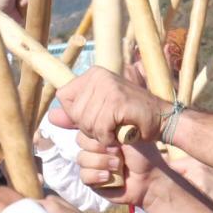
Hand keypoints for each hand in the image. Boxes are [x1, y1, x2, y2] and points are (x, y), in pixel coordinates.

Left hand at [51, 68, 170, 146]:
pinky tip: (121, 133)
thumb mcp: (99, 114)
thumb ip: (75, 116)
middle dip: (90, 128)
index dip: (77, 115)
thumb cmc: (131, 118)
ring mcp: (108, 86)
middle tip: (111, 125)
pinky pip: (99, 129)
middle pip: (74, 113)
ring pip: (86, 122)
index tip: (98, 117)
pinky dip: (108, 138)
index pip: (64, 96)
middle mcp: (98, 75)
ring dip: (101, 134)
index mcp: (92, 74)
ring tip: (117, 128)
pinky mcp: (116, 101)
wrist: (162, 120)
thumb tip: (51, 117)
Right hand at [76, 132, 162, 205]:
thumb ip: (110, 127)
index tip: (115, 140)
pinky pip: (84, 176)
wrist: (149, 179)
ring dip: (101, 162)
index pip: (86, 127)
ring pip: (81, 159)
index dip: (97, 134)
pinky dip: (96, 176)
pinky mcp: (91, 180)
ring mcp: (92, 164)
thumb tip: (94, 123)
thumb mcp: (129, 135)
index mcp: (103, 134)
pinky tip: (109, 177)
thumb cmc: (143, 156)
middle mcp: (95, 147)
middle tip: (118, 153)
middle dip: (101, 148)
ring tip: (118, 167)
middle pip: (80, 142)